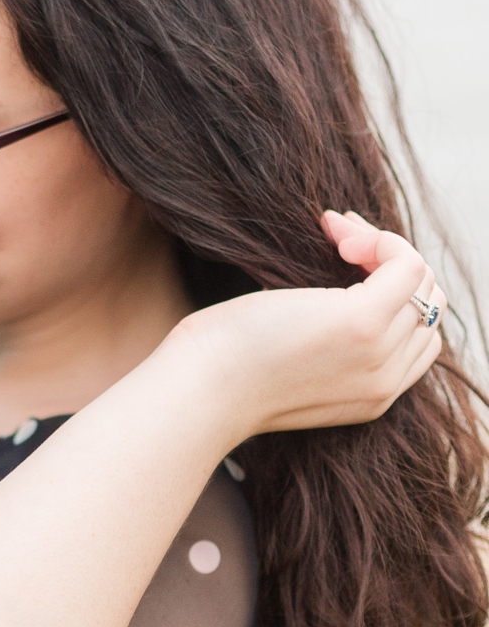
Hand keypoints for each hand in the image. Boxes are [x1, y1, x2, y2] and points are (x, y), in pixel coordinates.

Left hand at [172, 211, 441, 443]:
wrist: (199, 391)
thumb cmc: (224, 369)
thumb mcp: (291, 360)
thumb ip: (329, 338)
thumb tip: (342, 285)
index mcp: (372, 395)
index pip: (420, 334)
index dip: (393, 293)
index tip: (343, 263)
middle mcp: (385, 382)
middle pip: (427, 305)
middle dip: (391, 263)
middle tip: (339, 241)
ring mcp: (377, 353)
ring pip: (421, 281)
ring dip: (382, 245)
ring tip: (334, 234)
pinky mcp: (361, 322)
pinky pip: (407, 264)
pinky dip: (380, 238)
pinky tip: (335, 231)